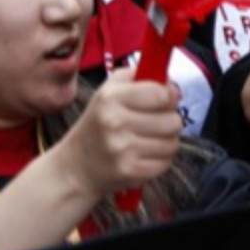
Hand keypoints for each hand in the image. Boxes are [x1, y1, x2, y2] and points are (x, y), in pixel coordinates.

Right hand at [54, 67, 183, 198]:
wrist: (75, 164)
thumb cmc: (99, 123)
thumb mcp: (109, 91)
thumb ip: (140, 79)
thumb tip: (174, 89)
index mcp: (110, 96)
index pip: (161, 93)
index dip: (166, 97)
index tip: (157, 102)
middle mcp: (114, 121)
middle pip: (173, 121)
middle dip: (168, 122)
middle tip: (150, 125)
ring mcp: (121, 148)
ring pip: (172, 143)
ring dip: (164, 143)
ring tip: (145, 141)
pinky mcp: (129, 170)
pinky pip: (165, 163)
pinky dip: (158, 160)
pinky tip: (141, 157)